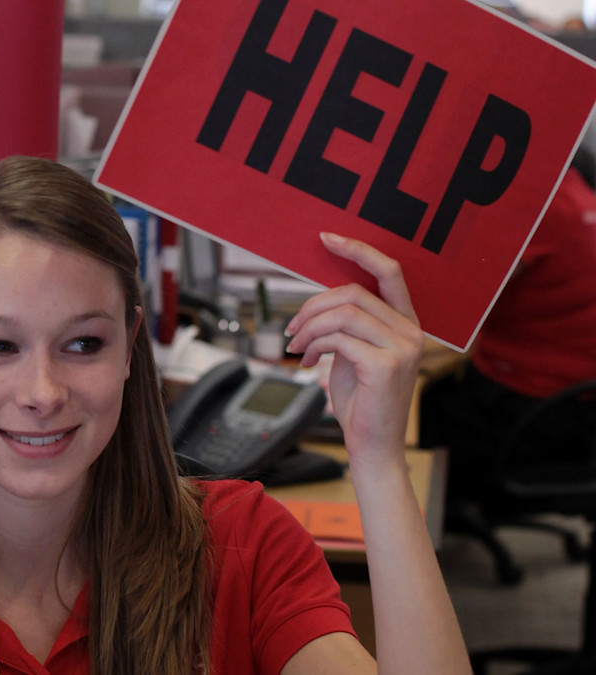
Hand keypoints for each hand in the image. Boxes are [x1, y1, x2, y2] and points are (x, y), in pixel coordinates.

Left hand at [284, 233, 423, 467]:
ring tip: (295, 347)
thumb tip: (318, 301)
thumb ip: (346, 324)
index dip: (358, 250)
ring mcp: (402, 348)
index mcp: (407, 323)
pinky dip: (313, 345)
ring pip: (343, 313)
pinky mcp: (386, 365)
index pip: (389, 271)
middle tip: (290, 328)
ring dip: (308, 327)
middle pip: (354, 292)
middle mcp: (412, 331)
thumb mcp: (353, 353)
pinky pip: (338, 338)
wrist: (373, 446)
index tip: (327, 238)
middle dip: (312, 305)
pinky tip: (306, 362)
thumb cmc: (361, 400)